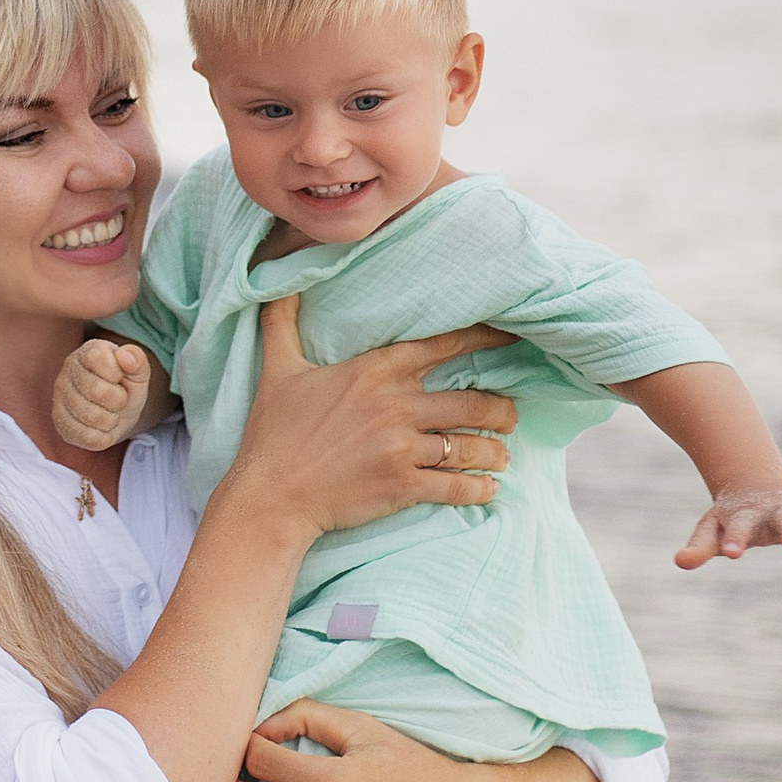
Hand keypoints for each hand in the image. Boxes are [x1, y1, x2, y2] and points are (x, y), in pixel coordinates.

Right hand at [54, 337, 153, 448]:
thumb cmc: (126, 387)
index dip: (116, 374)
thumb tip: (126, 357)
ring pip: (92, 417)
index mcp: (87, 352)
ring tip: (110, 413)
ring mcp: (60, 397)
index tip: (120, 378)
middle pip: (97, 391)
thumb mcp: (138, 372)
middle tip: (119, 400)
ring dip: (112, 420)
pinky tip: (102, 427)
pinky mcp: (60, 423)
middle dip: (119, 400)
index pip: (98, 359)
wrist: (118, 412)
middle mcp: (67, 371)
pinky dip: (103, 437)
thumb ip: (137, 360)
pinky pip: (87, 437)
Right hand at [227, 293, 516, 534]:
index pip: (442, 346)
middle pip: (471, 402)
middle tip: (510, 415)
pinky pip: (456, 486)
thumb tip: (278, 284)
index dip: (483, 339)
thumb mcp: (276, 369)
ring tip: (501, 454)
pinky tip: (487, 489)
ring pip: (469, 446)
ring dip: (494, 451)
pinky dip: (478, 489)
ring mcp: (402, 448)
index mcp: (373, 371)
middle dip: (501, 410)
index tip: (511, 336)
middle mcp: (395, 406)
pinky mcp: (403, 486)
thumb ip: (282, 323)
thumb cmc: (273, 434)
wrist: (270, 497)